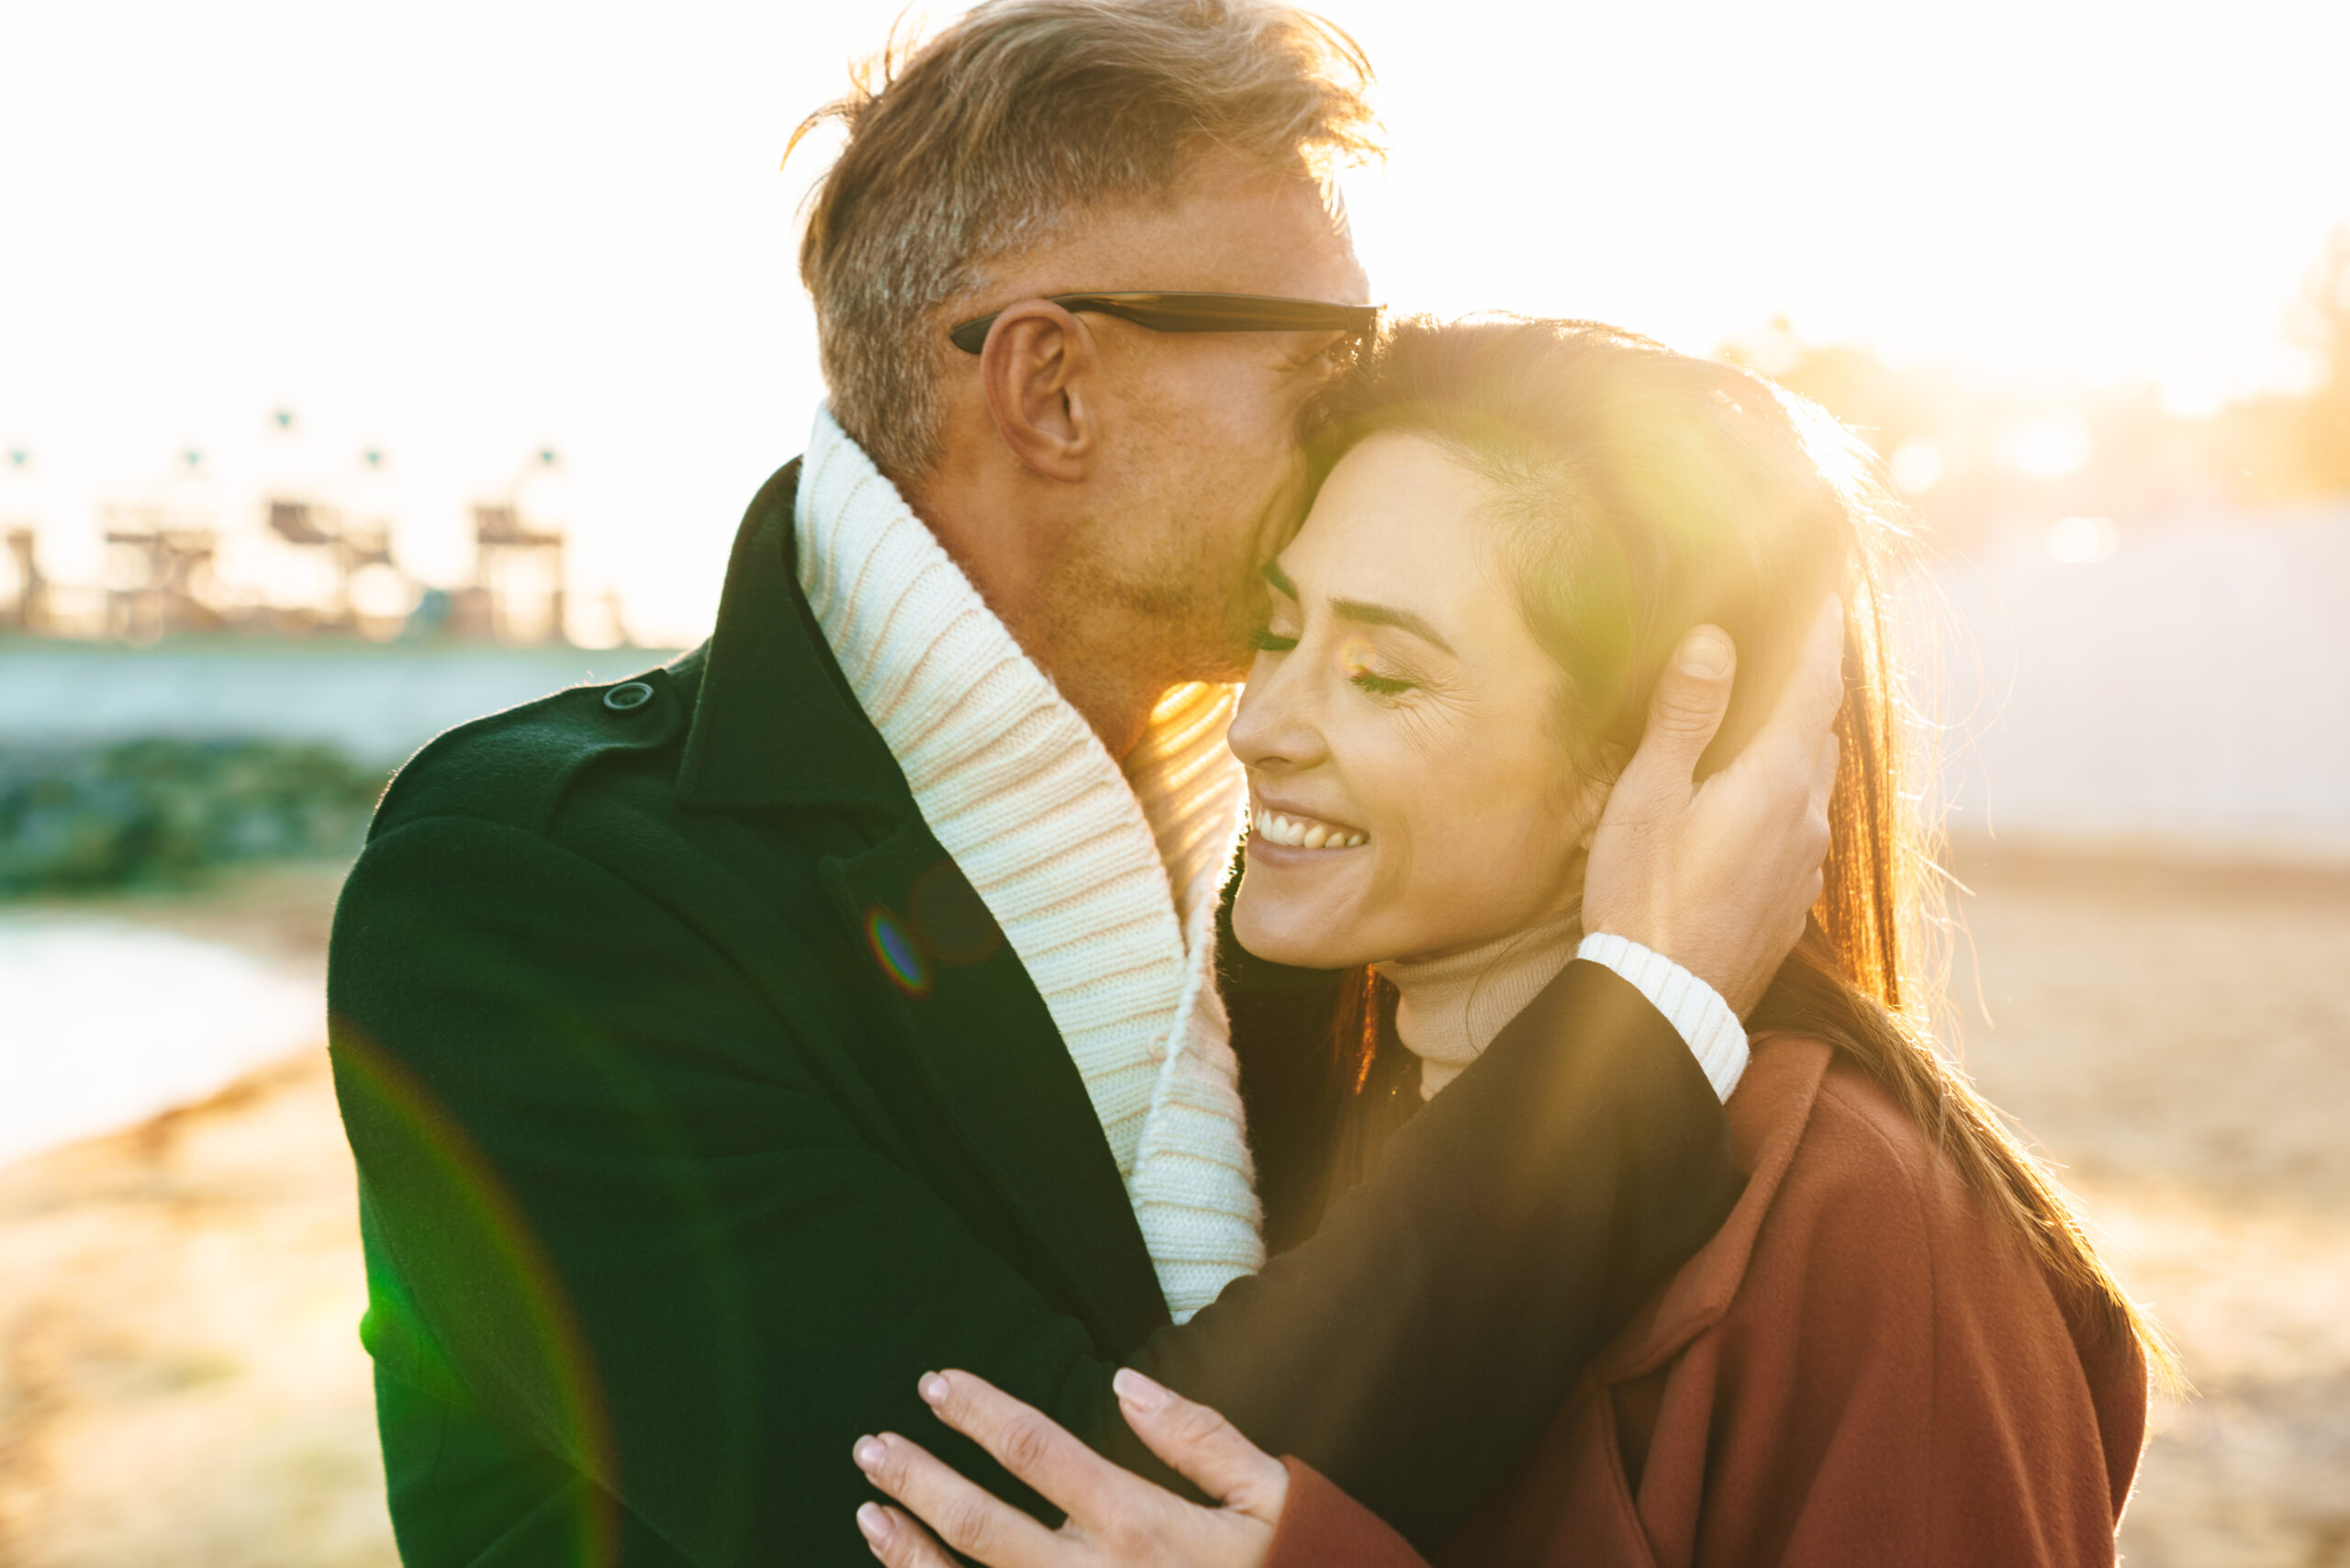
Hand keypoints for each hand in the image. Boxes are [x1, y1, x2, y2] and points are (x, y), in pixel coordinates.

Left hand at [851, 1367, 1287, 1567]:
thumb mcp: (1274, 1495)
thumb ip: (1200, 1438)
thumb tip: (1126, 1383)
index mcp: (1145, 1525)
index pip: (1041, 1452)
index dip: (981, 1413)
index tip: (935, 1384)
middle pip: (986, 1524)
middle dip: (922, 1481)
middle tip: (871, 1446)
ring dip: (915, 1553)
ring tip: (870, 1512)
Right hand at [1580, 596, 1843, 1016]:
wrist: (1664, 1006)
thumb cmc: (1642, 898)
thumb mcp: (1648, 798)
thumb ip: (1684, 716)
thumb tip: (1715, 638)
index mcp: (1774, 781)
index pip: (1813, 689)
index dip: (1820, 639)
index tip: (1829, 597)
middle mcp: (1806, 818)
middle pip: (1819, 734)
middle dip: (1810, 688)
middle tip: (1794, 649)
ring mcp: (1805, 864)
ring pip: (1812, 784)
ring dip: (1798, 746)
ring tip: (1772, 721)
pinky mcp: (1791, 900)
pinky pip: (1800, 828)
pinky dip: (1786, 797)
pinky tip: (1754, 805)